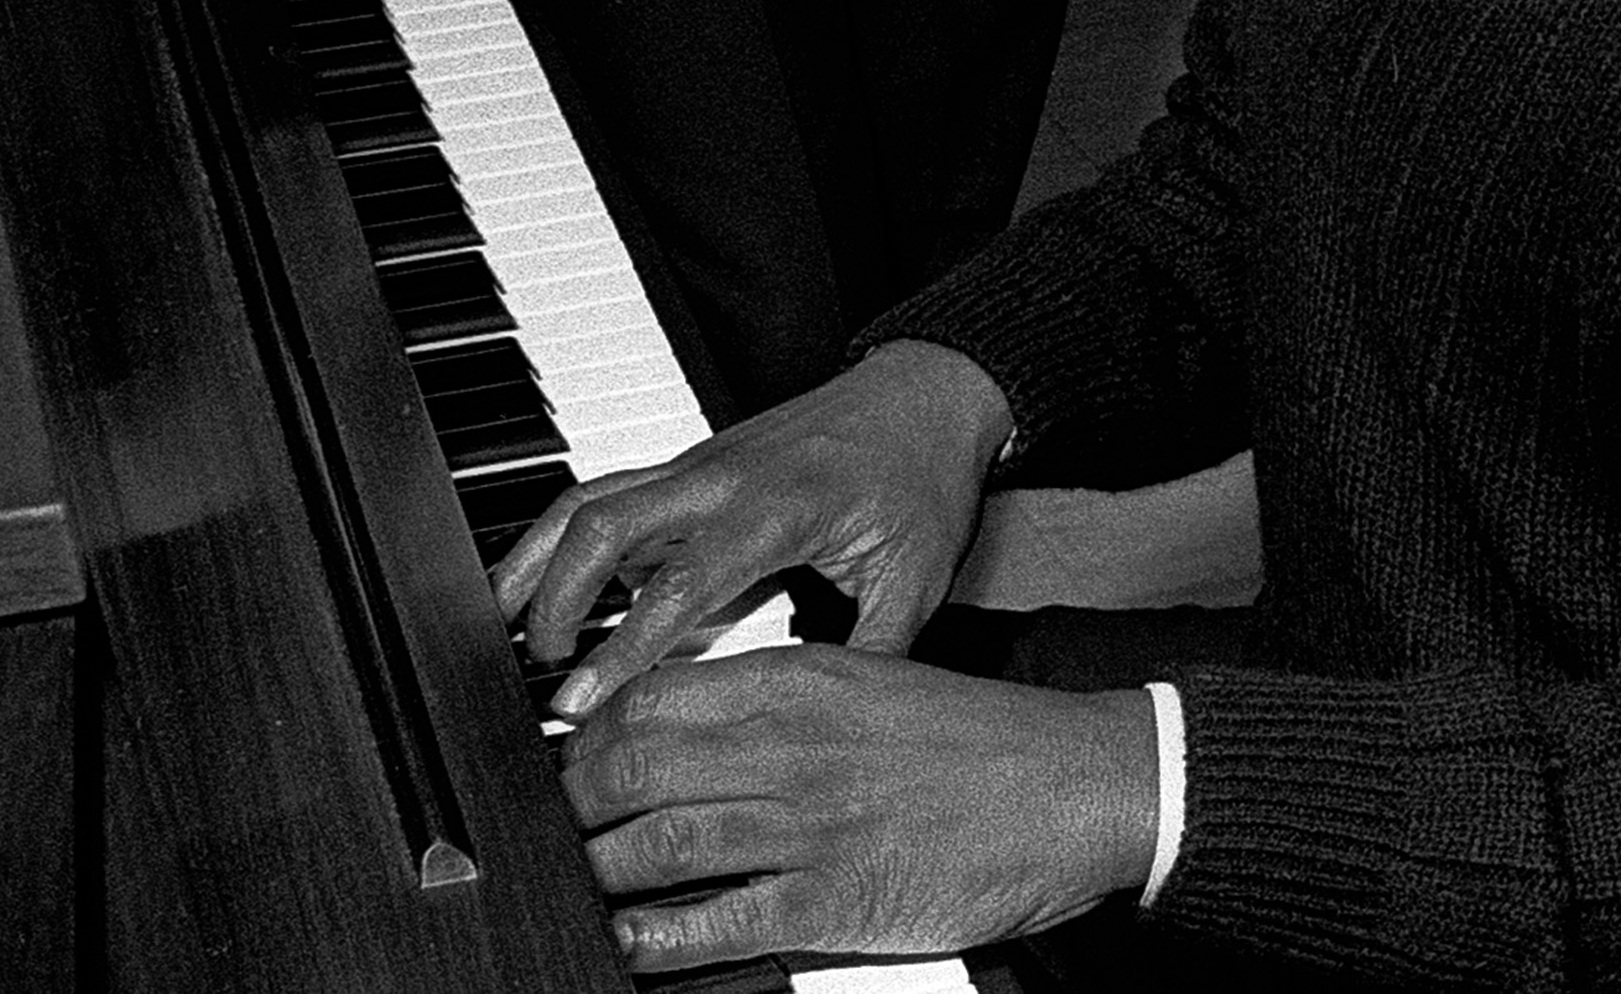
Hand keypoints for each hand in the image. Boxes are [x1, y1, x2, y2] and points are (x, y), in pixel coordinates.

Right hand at [492, 341, 1011, 716]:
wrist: (924, 394)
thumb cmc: (920, 480)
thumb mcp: (913, 579)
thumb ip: (867, 659)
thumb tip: (826, 741)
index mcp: (775, 510)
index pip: (679, 585)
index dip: (623, 650)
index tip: (580, 704)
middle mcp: (721, 478)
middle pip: (604, 523)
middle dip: (555, 598)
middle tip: (537, 674)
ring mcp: (700, 462)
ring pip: (591, 496)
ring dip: (540, 556)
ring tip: (506, 626)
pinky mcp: (692, 461)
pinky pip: (611, 490)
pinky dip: (565, 533)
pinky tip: (545, 581)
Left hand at [561, 645, 1159, 972]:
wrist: (1067, 783)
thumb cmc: (970, 739)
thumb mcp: (864, 682)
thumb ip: (776, 699)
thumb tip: (688, 725)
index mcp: (796, 679)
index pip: (653, 694)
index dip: (590, 730)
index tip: (565, 754)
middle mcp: (789, 744)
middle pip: (637, 765)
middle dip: (575, 800)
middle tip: (553, 822)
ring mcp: (809, 824)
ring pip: (662, 841)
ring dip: (601, 866)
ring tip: (577, 877)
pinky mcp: (834, 902)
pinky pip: (718, 922)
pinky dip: (659, 937)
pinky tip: (631, 941)